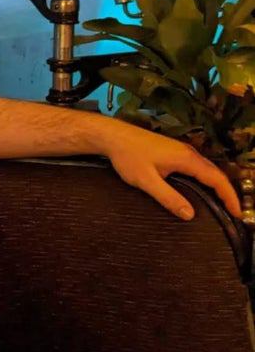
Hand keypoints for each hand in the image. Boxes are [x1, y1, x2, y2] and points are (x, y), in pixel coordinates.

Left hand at [102, 123, 241, 220]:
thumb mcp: (146, 180)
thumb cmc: (128, 157)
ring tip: (222, 204)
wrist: (113, 136)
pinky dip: (206, 179)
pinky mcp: (173, 151)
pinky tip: (201, 189)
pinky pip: (197, 166)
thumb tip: (190, 215)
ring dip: (217, 185)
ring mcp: (181, 150)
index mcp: (186, 158)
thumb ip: (168, 197)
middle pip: (216, 173)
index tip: (237, 214)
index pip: (217, 179)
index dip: (230, 197)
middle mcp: (188, 152)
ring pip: (207, 169)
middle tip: (233, 213)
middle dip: (227, 193)